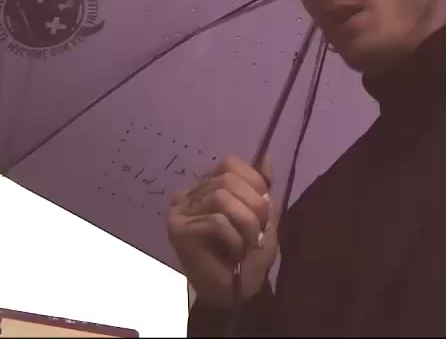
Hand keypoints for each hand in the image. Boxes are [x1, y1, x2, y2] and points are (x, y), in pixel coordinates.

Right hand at [168, 155, 277, 307]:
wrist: (238, 292)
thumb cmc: (248, 253)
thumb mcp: (263, 214)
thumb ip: (262, 185)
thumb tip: (267, 154)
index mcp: (207, 186)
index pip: (229, 163)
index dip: (253, 182)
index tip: (264, 209)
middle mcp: (189, 195)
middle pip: (226, 180)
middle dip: (254, 205)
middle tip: (258, 231)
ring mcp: (180, 212)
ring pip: (221, 199)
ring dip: (246, 223)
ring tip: (248, 243)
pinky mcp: (179, 232)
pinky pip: (215, 222)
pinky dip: (234, 238)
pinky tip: (234, 253)